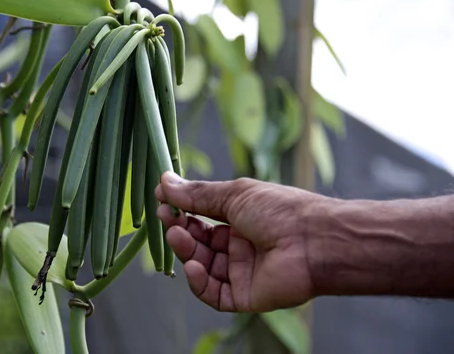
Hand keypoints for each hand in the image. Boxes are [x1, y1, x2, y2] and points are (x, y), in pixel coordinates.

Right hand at [155, 171, 322, 313]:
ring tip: (177, 236)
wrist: (315, 241)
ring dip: (186, 251)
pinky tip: (192, 265)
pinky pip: (214, 293)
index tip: (162, 201)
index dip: (182, 211)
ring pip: (203, 266)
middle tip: (166, 218)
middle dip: (181, 230)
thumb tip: (164, 181)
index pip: (202, 218)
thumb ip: (198, 194)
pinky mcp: (245, 295)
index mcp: (241, 220)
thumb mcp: (234, 195)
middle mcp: (240, 246)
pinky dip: (198, 282)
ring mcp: (242, 271)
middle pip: (200, 242)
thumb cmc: (279, 210)